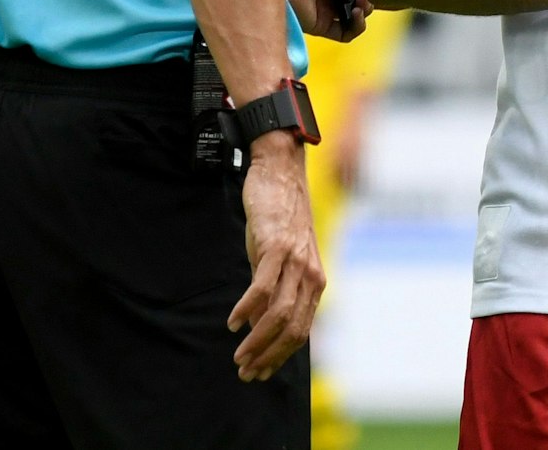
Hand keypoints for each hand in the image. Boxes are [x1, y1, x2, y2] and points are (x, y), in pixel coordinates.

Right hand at [228, 132, 325, 380]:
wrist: (280, 174)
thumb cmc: (278, 218)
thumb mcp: (282, 259)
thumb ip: (277, 288)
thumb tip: (260, 323)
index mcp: (314, 281)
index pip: (301, 330)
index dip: (280, 356)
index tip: (260, 373)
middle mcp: (310, 274)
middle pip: (292, 328)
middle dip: (268, 356)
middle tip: (246, 372)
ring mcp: (296, 260)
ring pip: (279, 313)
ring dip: (257, 340)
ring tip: (238, 356)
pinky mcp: (277, 246)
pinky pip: (263, 286)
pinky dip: (247, 309)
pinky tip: (233, 322)